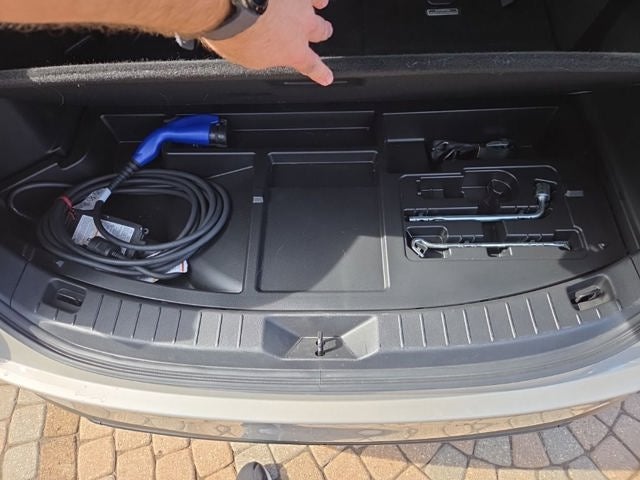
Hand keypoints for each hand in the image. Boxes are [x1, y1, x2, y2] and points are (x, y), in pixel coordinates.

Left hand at [201, 0, 333, 85]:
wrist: (233, 3)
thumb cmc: (238, 32)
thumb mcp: (249, 59)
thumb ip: (264, 56)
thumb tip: (262, 53)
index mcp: (292, 51)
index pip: (311, 65)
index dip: (320, 72)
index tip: (326, 76)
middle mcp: (301, 24)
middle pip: (321, 30)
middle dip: (322, 32)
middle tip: (322, 32)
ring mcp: (298, 0)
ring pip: (317, 1)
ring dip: (318, 3)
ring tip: (320, 2)